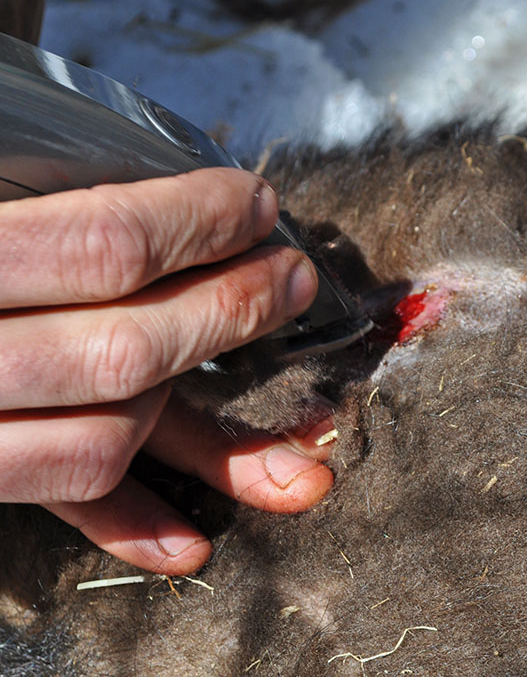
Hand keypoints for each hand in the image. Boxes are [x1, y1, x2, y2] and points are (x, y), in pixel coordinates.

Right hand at [0, 168, 334, 572]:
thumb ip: (40, 201)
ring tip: (285, 387)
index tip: (254, 201)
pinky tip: (190, 540)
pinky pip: (48, 502)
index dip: (196, 220)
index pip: (102, 244)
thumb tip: (153, 181)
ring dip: (211, 425)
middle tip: (290, 275)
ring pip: (102, 437)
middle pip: (125, 346)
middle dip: (229, 307)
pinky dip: (123, 524)